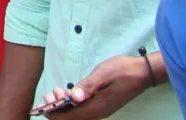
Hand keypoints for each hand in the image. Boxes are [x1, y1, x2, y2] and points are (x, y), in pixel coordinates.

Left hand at [35, 55, 155, 119]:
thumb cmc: (123, 70)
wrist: (143, 72)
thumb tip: (74, 98)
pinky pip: (83, 109)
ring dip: (64, 105)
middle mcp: (99, 112)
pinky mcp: (102, 104)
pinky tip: (67, 93)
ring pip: (77, 113)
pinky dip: (72, 103)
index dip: (54, 113)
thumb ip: (88, 86)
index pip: (71, 117)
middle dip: (57, 109)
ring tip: (56, 91)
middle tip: (50, 93)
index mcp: (98, 107)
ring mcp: (101, 109)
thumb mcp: (103, 74)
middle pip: (72, 117)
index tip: (42, 105)